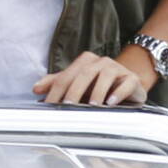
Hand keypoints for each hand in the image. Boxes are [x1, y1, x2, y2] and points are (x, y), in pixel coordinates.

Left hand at [33, 50, 150, 105]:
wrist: (129, 83)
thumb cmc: (99, 84)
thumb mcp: (77, 83)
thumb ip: (57, 83)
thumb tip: (36, 89)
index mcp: (84, 61)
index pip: (66, 76)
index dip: (56, 90)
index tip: (50, 105)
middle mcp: (100, 62)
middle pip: (84, 74)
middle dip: (74, 90)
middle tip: (68, 105)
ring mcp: (117, 68)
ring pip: (105, 76)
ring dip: (97, 91)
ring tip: (92, 105)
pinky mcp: (131, 78)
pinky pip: (125, 83)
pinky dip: (118, 92)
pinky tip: (111, 102)